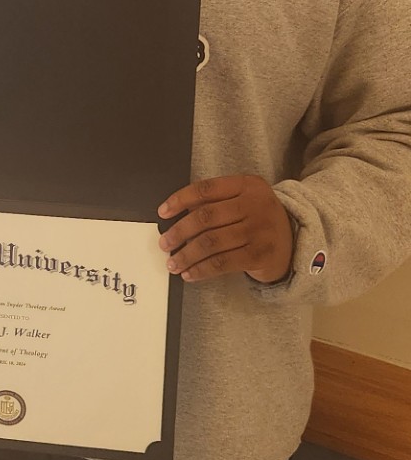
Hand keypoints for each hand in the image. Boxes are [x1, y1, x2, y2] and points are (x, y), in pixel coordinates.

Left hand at [158, 174, 293, 283]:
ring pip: (211, 242)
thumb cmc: (259, 220)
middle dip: (179, 231)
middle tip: (165, 243)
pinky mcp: (260, 255)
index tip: (163, 212)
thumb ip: (216, 202)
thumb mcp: (244, 201)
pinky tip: (189, 274)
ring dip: (186, 255)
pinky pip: (222, 263)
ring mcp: (260, 230)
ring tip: (172, 263)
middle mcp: (255, 204)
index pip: (206, 189)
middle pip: (206, 217)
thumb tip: (176, 214)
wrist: (295, 242)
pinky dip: (201, 269)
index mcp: (248, 185)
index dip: (180, 200)